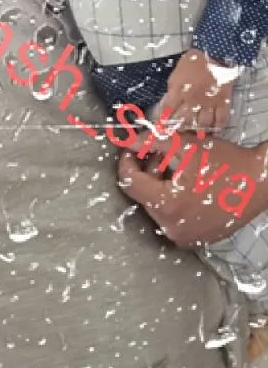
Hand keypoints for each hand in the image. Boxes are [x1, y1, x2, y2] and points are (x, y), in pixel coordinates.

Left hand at [117, 130, 266, 245]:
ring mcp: (185, 237)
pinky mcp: (196, 240)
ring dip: (160, 185)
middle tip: (159, 153)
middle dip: (148, 171)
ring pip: (158, 207)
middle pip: (144, 196)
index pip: (130, 184)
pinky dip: (173, 199)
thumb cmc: (224, 161)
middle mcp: (173, 228)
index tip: (131, 149)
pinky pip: (173, 218)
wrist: (260, 182)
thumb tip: (126, 139)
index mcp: (168, 206)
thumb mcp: (185, 146)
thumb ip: (152, 143)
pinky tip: (186, 183)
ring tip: (176, 166)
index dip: (127, 162)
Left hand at [158, 48, 234, 131]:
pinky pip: (221, 119)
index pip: (168, 110)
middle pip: (185, 121)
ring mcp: (209, 103)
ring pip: (203, 124)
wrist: (215, 54)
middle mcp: (193, 100)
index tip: (162, 125)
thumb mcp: (176, 73)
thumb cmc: (193, 62)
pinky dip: (217, 127)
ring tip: (196, 133)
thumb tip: (168, 103)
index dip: (164, 119)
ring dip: (198, 130)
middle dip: (180, 128)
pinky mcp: (223, 102)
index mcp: (180, 91)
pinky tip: (214, 131)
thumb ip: (172, 89)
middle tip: (180, 131)